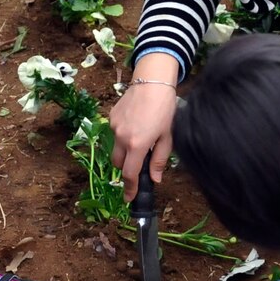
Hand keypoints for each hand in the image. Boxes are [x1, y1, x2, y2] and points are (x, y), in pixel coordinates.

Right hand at [111, 55, 180, 180]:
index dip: (129, 188)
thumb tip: (155, 179)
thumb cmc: (164, 109)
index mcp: (137, 145)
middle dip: (127, 169)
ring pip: (116, 148)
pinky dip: (123, 136)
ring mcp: (114, 126)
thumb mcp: (167, 137)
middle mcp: (121, 137)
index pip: (129, 174)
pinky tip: (136, 125)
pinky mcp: (112, 117)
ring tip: (141, 139)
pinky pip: (115, 133)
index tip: (129, 198)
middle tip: (139, 165)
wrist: (152, 81)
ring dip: (125, 151)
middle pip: (118, 164)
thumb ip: (159, 160)